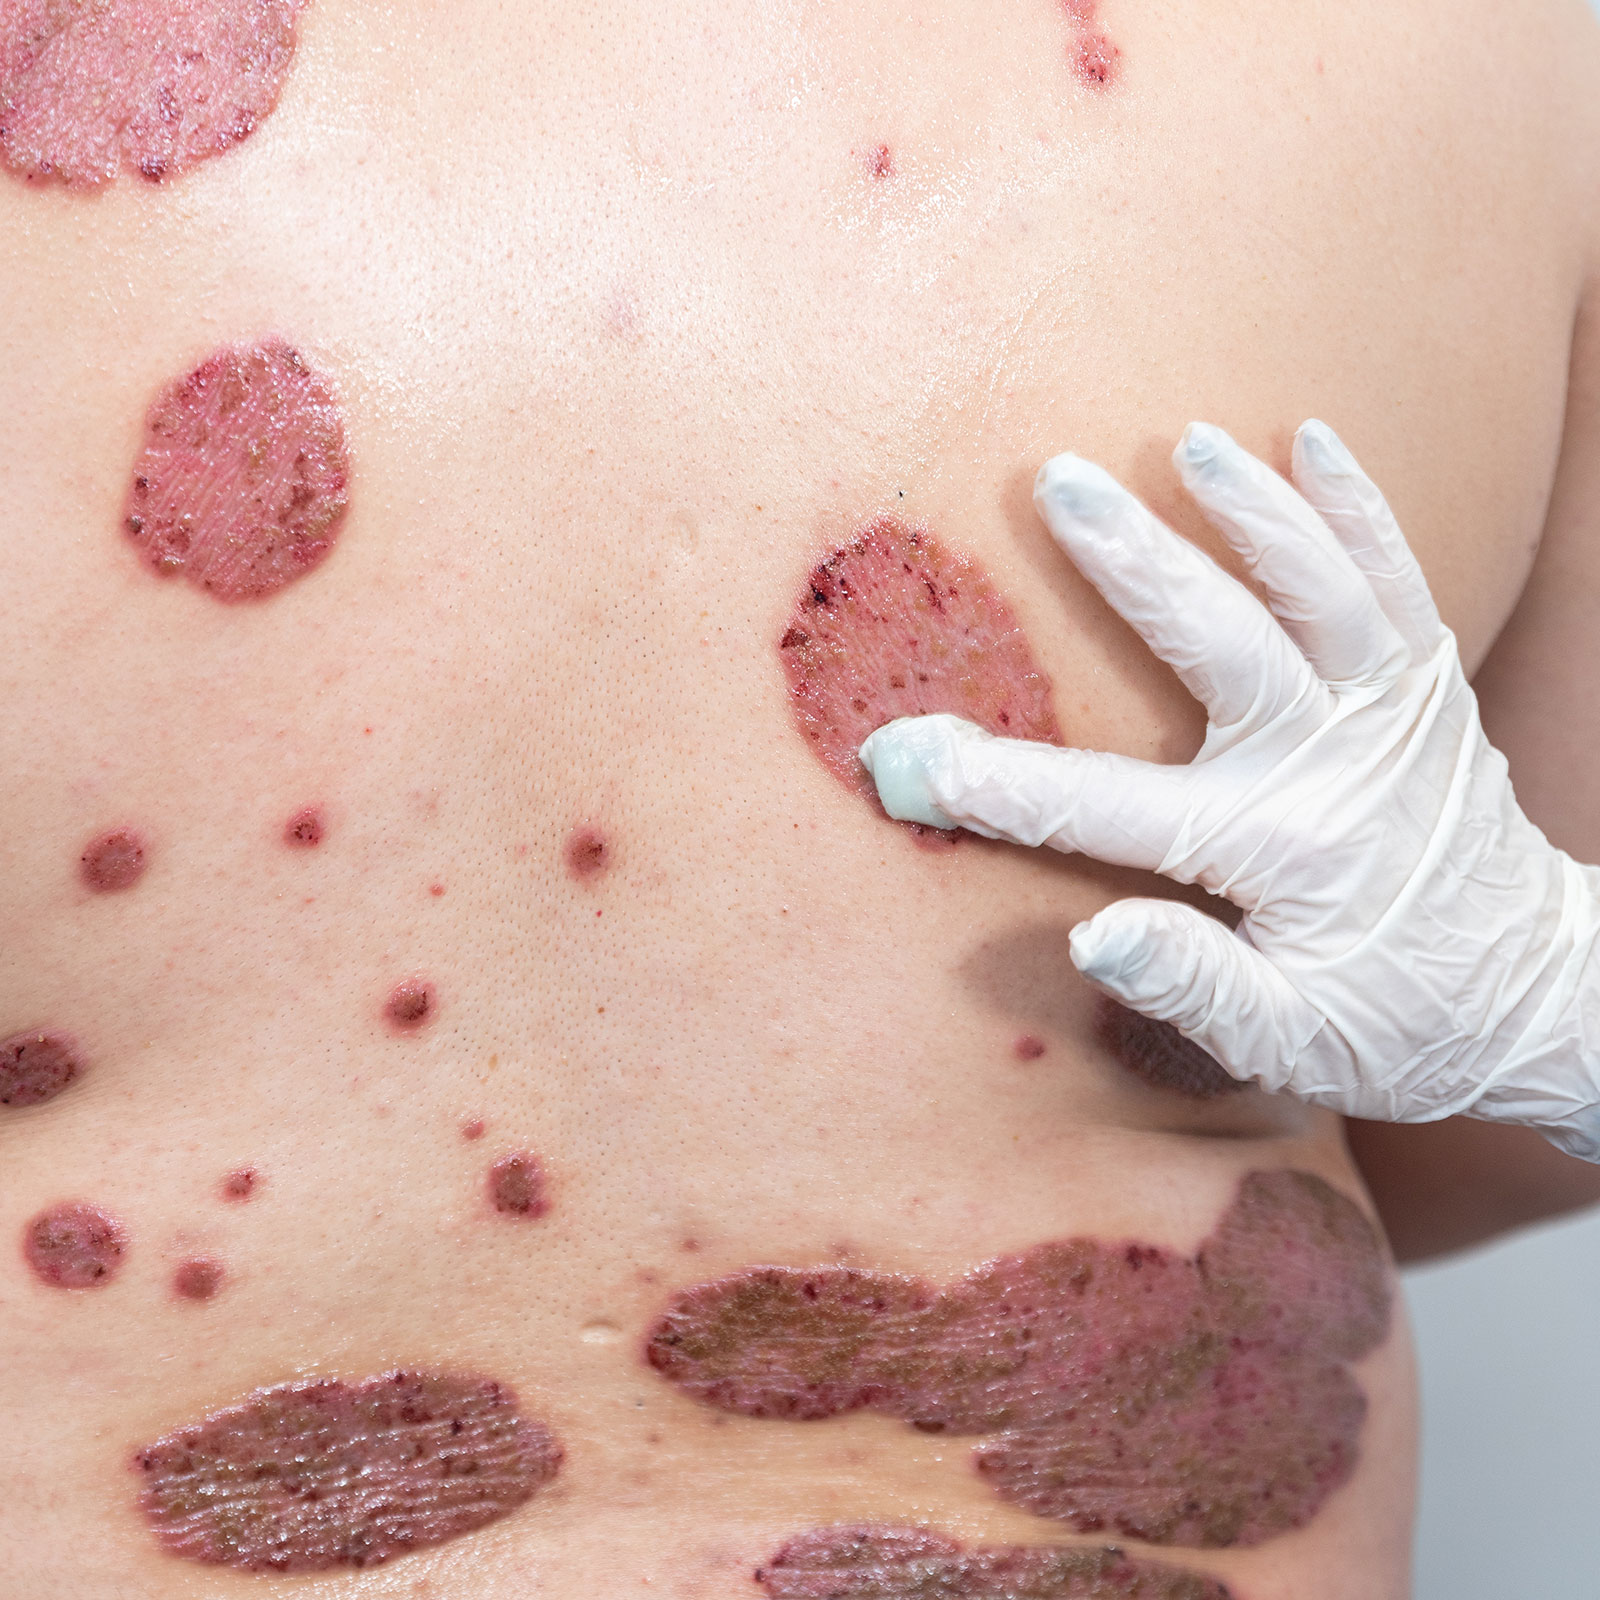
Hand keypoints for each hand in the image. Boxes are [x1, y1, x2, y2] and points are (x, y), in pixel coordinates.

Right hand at [859, 422, 1599, 1159]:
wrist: (1538, 996)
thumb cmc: (1399, 1024)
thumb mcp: (1295, 1047)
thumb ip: (1194, 990)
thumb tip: (1092, 936)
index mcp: (1273, 846)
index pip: (1102, 808)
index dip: (993, 784)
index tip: (903, 753)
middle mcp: (1333, 761)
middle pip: (1221, 642)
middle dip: (1132, 560)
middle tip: (1060, 480)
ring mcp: (1391, 713)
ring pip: (1320, 586)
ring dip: (1251, 509)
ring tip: (1187, 441)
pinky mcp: (1429, 690)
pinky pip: (1397, 580)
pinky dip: (1357, 509)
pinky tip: (1314, 442)